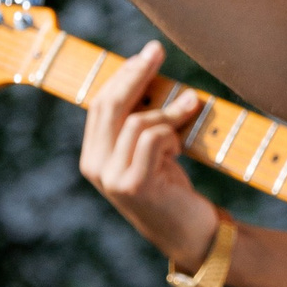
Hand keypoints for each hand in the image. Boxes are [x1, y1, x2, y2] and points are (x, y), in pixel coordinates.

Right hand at [79, 39, 217, 267]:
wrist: (193, 235)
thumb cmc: (174, 188)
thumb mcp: (152, 150)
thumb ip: (141, 120)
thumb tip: (149, 68)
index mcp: (93, 156)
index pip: (100, 104)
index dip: (123, 75)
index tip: (147, 54)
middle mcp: (95, 167)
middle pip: (109, 105)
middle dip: (136, 73)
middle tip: (158, 51)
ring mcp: (111, 178)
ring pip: (136, 121)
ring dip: (169, 110)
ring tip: (192, 106)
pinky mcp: (134, 185)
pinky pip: (153, 138)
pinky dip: (172, 132)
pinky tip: (182, 145)